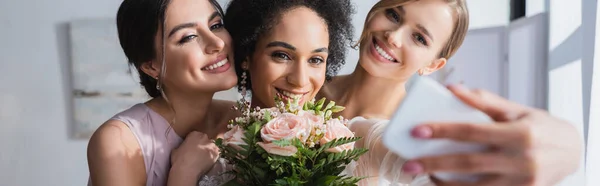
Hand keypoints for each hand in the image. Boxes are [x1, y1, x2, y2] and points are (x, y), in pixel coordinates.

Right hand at [170, 131, 219, 180]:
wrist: (186, 170)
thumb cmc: (179, 159)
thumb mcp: (176, 149)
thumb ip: (183, 145)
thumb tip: (183, 148)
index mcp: (194, 134)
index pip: (196, 135)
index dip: (195, 142)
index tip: (193, 147)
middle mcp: (205, 137)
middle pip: (205, 140)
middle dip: (203, 145)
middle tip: (198, 153)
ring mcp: (212, 146)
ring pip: (211, 147)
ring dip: (208, 150)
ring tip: (203, 158)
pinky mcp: (216, 154)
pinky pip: (216, 154)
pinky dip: (213, 157)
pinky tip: (208, 161)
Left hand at [401, 84, 582, 185]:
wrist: (574, 152)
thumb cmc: (541, 127)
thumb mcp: (517, 110)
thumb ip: (484, 101)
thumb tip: (452, 89)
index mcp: (519, 134)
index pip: (472, 132)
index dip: (442, 131)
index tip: (417, 131)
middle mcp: (521, 160)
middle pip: (468, 163)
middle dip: (435, 164)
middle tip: (409, 164)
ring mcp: (521, 181)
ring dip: (444, 184)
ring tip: (423, 177)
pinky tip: (445, 185)